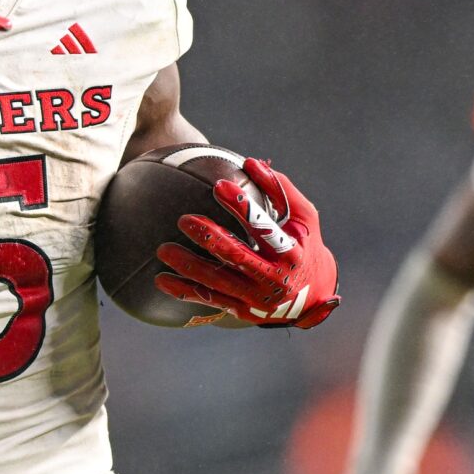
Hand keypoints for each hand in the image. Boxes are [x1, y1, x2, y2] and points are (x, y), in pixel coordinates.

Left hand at [152, 157, 340, 327]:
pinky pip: (209, 300)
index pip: (265, 228)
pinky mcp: (242, 311)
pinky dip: (184, 291)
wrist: (312, 298)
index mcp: (291, 252)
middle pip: (237, 257)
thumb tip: (252, 162)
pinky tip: (161, 280)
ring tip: (163, 250)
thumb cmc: (304, 245)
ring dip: (188, 266)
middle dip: (209, 237)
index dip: (243, 207)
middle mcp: (274, 278)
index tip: (220, 185)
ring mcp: (256, 298)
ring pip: (217, 282)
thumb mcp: (304, 218)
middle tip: (184, 220)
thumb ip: (281, 190)